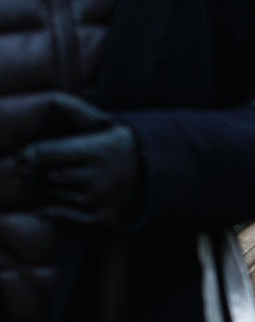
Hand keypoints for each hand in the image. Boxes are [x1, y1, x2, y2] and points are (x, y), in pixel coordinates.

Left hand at [18, 94, 140, 227]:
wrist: (161, 178)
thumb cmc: (126, 149)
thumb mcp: (109, 126)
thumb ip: (81, 116)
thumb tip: (54, 102)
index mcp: (98, 150)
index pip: (50, 152)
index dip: (32, 154)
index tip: (26, 156)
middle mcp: (99, 177)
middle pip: (53, 176)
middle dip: (42, 173)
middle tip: (37, 170)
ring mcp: (102, 200)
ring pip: (59, 196)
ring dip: (51, 190)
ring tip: (55, 184)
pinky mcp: (105, 219)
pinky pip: (69, 218)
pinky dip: (55, 213)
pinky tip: (49, 208)